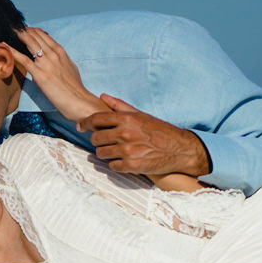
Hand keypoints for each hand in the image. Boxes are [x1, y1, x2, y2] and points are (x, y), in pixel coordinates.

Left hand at [8, 27, 102, 120]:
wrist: (79, 101)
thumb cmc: (75, 88)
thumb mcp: (70, 67)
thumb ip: (61, 57)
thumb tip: (54, 50)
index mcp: (60, 51)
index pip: (42, 34)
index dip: (29, 30)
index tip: (20, 29)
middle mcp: (53, 54)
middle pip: (34, 34)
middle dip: (20, 29)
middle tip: (10, 27)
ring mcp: (46, 63)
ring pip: (29, 41)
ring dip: (16, 34)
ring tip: (6, 30)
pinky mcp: (40, 75)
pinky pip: (23, 59)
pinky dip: (12, 51)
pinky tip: (3, 45)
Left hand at [82, 95, 211, 177]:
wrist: (179, 149)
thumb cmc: (160, 130)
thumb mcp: (141, 114)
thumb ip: (120, 106)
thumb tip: (102, 96)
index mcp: (127, 119)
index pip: (96, 119)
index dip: (86, 123)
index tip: (82, 126)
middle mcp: (126, 134)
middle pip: (96, 138)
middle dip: (97, 139)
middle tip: (104, 141)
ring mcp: (128, 151)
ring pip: (101, 153)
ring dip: (105, 152)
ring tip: (114, 151)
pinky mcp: (132, 166)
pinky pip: (112, 166)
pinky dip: (115, 164)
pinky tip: (123, 160)